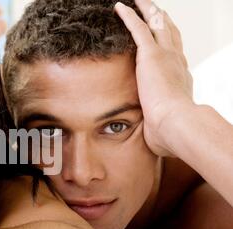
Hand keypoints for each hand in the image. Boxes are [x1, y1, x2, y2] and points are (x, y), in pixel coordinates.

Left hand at [115, 0, 194, 156]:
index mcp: (179, 79)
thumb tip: (158, 142)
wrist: (176, 125)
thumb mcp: (165, 128)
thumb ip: (160, 129)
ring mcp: (164, 56)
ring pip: (156, 25)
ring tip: (141, 1)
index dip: (170, 45)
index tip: (165, 42)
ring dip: (148, 11)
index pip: (175, 56)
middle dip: (162, 21)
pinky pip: (138, 28)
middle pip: (169, 34)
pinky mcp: (150, 55)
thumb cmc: (172, 133)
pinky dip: (129, 15)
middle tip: (157, 10)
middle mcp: (176, 62)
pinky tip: (120, 6)